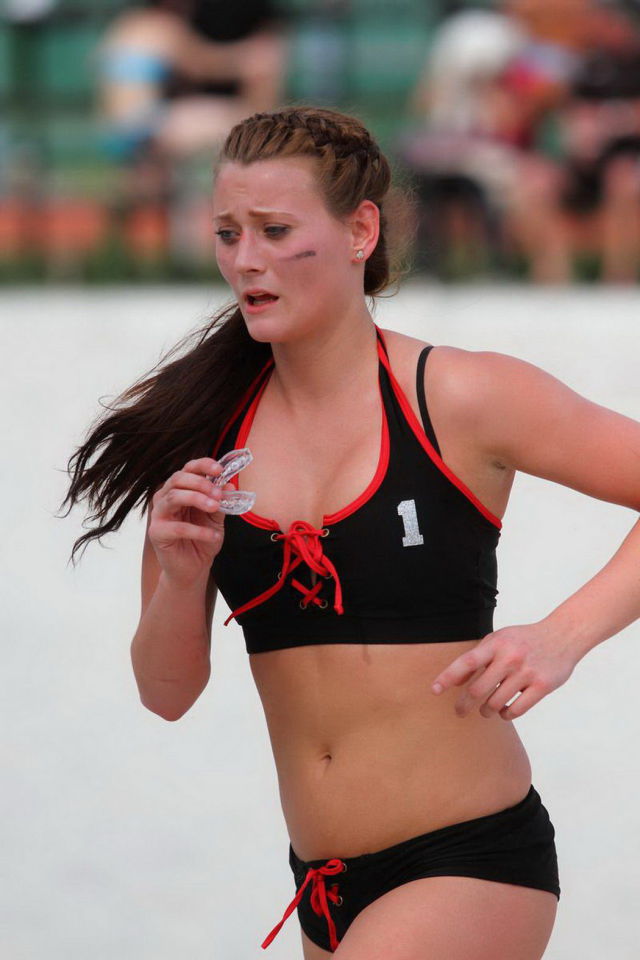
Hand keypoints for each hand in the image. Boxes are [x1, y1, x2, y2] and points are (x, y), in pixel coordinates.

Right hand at [149, 457, 233, 585]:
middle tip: (218, 494)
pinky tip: (213, 536)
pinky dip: (198, 530)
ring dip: (197, 499)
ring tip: (215, 507)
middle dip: (200, 483)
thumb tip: (229, 483)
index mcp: (180, 490)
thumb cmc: (202, 540)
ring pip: (173, 497)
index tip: (219, 470)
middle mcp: (165, 498)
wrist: (193, 568)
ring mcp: (159, 515)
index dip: (202, 465)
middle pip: (178, 479)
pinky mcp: (157, 533)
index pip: (187, 469)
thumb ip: (220, 501)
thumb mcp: (216, 518)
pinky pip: (177, 527)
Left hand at [430, 620, 577, 720]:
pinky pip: (516, 710)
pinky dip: (505, 714)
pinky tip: (504, 711)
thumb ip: (478, 656)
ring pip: (495, 703)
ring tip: (485, 710)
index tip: (434, 691)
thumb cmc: (524, 639)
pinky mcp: (542, 686)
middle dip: (464, 704)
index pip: (466, 662)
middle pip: (478, 690)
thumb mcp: (500, 639)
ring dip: (486, 711)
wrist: (563, 635)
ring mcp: (527, 672)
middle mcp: (510, 657)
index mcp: (496, 644)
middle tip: (459, 711)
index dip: (448, 677)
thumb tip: (454, 681)